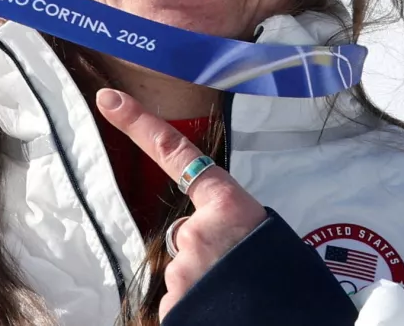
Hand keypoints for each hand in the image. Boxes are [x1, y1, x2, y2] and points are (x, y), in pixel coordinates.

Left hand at [96, 88, 267, 319]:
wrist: (294, 319)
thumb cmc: (286, 279)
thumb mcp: (262, 235)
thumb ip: (227, 223)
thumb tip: (210, 236)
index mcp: (227, 205)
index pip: (175, 153)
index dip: (138, 123)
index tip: (109, 100)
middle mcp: (196, 230)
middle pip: (184, 233)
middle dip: (202, 250)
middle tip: (234, 269)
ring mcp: (182, 268)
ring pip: (183, 270)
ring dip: (202, 280)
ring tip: (234, 293)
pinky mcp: (174, 301)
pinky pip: (180, 299)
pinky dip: (196, 303)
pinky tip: (222, 307)